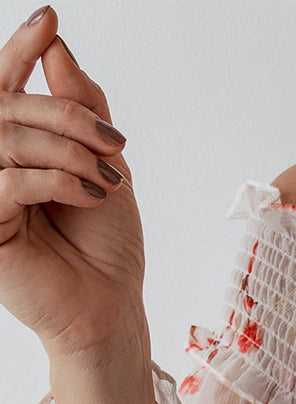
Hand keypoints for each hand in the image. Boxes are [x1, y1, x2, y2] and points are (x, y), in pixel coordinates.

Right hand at [0, 5, 147, 360]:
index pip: (5, 88)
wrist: (110, 308)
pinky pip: (7, 180)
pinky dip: (55, 179)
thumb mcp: (102, 164)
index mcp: (15, 149)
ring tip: (106, 177)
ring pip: (6, 137)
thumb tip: (58, 52)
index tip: (49, 19)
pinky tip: (90, 193)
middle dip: (63, 113)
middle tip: (109, 141)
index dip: (22, 50)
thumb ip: (80, 108)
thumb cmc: (106, 247)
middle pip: (7, 107)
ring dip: (66, 149)